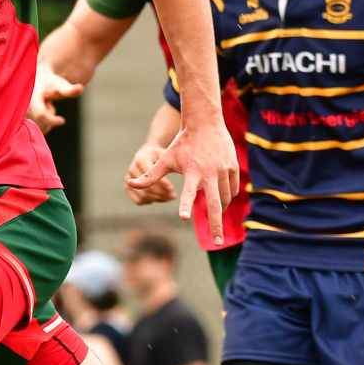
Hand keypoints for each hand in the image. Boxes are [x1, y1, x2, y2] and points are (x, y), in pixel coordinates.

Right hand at [29, 60, 83, 132]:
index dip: (53, 120)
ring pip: (39, 126)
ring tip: (44, 106)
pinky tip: (41, 113)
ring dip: (46, 120)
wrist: (37, 82)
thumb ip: (69, 90)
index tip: (63, 121)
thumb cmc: (50, 83)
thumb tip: (80, 88)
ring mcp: (22, 114)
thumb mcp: (60, 85)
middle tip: (50, 105)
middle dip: (50, 116)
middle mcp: (23, 107)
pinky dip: (42, 123)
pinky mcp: (23, 120)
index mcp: (31, 98)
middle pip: (41, 122)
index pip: (41, 115)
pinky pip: (35, 130)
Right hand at [124, 141, 174, 204]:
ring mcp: (127, 180)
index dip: (162, 184)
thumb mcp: (164, 155)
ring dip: (158, 199)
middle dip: (161, 193)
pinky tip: (162, 198)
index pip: (150, 176)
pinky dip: (151, 201)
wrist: (147, 155)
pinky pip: (139, 200)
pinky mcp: (128, 188)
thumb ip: (168, 164)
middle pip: (146, 187)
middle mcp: (131, 170)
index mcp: (140, 160)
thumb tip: (177, 174)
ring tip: (170, 198)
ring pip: (143, 195)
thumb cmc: (159, 155)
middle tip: (173, 196)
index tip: (172, 188)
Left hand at [127, 116, 239, 244]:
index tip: (184, 218)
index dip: (186, 205)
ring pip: (225, 199)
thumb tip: (129, 184)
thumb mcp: (165, 159)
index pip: (188, 192)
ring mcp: (224, 170)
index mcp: (192, 172)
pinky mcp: (233, 167)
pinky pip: (232, 190)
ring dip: (221, 211)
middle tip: (218, 242)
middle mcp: (209, 172)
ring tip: (216, 221)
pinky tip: (222, 200)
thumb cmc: (183, 143)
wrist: (205, 122)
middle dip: (216, 225)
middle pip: (215, 204)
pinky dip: (227, 198)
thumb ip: (150, 176)